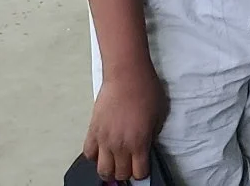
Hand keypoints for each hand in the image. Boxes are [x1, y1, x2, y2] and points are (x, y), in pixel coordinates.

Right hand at [84, 66, 166, 182]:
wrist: (127, 74)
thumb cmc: (146, 90)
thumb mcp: (160, 115)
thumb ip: (152, 135)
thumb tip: (146, 145)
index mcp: (139, 142)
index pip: (138, 173)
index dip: (142, 172)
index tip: (143, 167)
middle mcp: (120, 145)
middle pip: (120, 174)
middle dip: (126, 173)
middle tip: (129, 165)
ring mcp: (104, 139)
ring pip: (102, 170)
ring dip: (109, 169)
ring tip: (114, 163)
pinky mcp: (93, 130)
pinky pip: (89, 153)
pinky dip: (95, 156)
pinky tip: (102, 151)